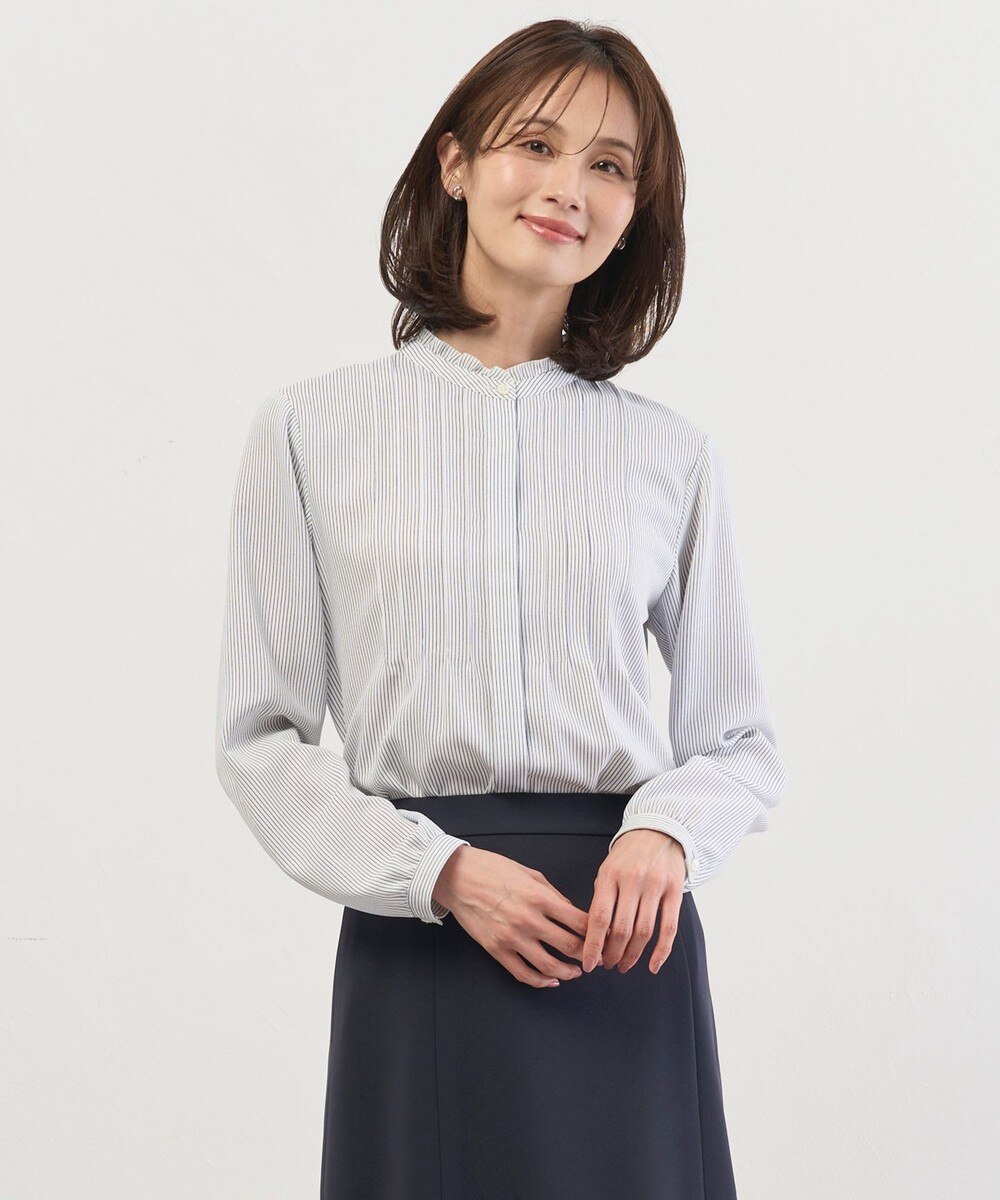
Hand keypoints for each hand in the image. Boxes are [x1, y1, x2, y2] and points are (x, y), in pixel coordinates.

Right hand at [432, 845, 599, 987]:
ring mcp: (512, 937)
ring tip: (576, 972)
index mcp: (540, 897)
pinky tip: (550, 980)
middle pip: (570, 946)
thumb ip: (553, 895)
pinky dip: (540, 981)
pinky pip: (523, 973)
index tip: (603, 939)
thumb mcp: (530, 874)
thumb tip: (571, 913)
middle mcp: (529, 919)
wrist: (458, 877)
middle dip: (589, 956)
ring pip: (549, 966)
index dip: (597, 934)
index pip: (580, 922)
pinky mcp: (496, 949)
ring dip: (568, 973)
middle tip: (596, 959)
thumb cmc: (493, 870)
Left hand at [581, 830, 685, 975]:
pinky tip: (653, 965)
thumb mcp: (607, 870)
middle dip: (613, 954)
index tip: (589, 964)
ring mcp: (655, 885)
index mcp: (610, 875)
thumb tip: (596, 937)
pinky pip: (669, 928)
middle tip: (608, 965)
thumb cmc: (628, 855)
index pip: (599, 917)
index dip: (593, 945)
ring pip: (644, 932)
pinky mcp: (675, 891)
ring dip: (633, 955)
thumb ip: (602, 899)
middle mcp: (633, 880)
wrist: (658, 830)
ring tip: (624, 965)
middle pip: (622, 929)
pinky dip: (661, 951)